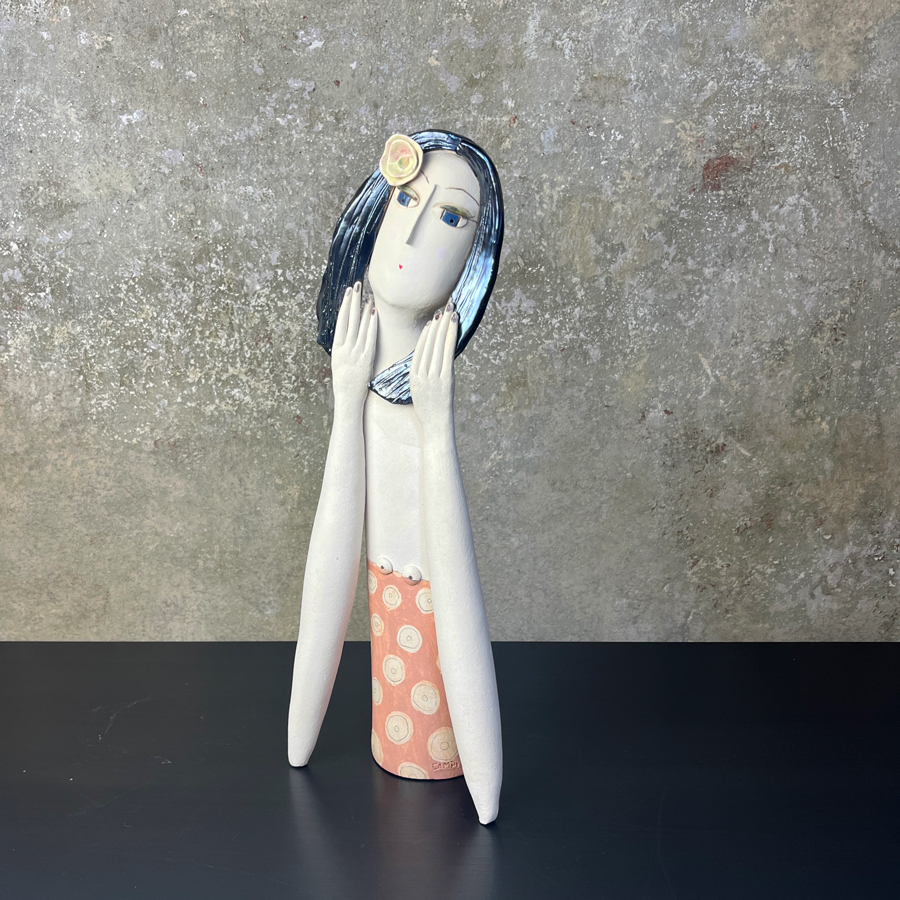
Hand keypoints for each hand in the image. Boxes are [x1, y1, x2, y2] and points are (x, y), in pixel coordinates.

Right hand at [331, 281, 376, 412]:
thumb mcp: (340, 363)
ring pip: (359, 327)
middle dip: (353, 301)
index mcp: (336, 349)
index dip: (345, 306)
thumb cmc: (345, 382)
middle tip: (357, 285)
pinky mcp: (366, 359)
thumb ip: (344, 348)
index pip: (341, 322)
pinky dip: (371, 325)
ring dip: (363, 310)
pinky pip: (370, 338)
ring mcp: (355, 353)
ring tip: (367, 295)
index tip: (347, 293)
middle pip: (349, 320)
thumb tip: (348, 333)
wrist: (348, 399)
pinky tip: (374, 314)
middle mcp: (344, 349)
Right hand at [410, 301, 457, 434]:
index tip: (432, 321)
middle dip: (437, 324)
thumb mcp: (419, 389)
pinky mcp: (445, 379)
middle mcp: (421, 373)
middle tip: (444, 307)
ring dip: (444, 326)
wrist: (435, 424)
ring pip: (438, 345)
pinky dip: (448, 337)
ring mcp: (433, 376)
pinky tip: (452, 326)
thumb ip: (422, 373)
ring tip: (450, 311)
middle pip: (429, 343)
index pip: (420, 349)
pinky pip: (447, 353)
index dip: (426, 333)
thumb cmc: (429, 408)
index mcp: (413, 376)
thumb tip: (430, 358)